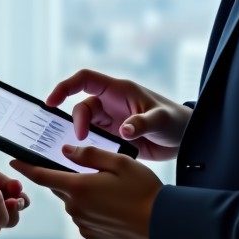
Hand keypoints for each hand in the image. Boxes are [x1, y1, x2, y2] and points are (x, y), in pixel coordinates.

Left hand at [11, 146, 162, 238]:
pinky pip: (84, 216)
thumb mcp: (119, 163)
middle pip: (61, 187)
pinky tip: (112, 205)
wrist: (162, 226)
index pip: (42, 176)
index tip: (14, 160)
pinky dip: (92, 208)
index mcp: (78, 187)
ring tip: (111, 189)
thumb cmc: (143, 191)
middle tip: (90, 170)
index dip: (26, 167)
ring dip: (83, 193)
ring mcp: (82, 223)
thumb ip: (89, 155)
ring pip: (73, 202)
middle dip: (68, 177)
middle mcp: (75, 208)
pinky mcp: (92, 235)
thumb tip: (65, 152)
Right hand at [46, 69, 189, 161]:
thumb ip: (142, 123)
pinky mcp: (114, 137)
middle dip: (77, 122)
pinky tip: (89, 159)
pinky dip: (89, 148)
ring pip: (86, 125)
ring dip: (82, 136)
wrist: (186, 139)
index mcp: (119, 91)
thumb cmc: (176, 121)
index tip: (51, 102)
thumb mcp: (161, 120)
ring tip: (84, 151)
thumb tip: (124, 131)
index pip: (85, 80)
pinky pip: (94, 140)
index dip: (65, 87)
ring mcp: (112, 121)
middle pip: (81, 106)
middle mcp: (111, 103)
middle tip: (82, 139)